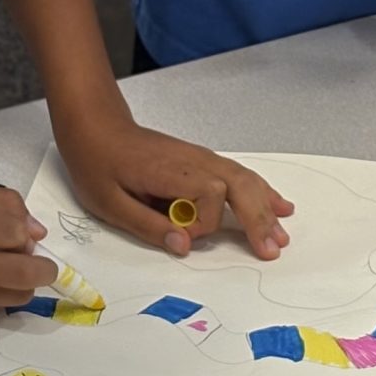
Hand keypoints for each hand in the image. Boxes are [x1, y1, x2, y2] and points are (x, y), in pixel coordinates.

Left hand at [54, 102, 294, 259]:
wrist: (96, 126)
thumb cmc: (98, 162)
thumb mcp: (109, 203)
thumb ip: (148, 226)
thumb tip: (183, 246)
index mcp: (170, 170)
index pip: (210, 194)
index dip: (203, 222)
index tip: (182, 234)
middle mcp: (193, 160)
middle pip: (240, 185)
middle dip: (258, 218)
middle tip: (271, 249)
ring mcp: (201, 158)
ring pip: (244, 180)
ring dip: (265, 208)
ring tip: (280, 234)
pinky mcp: (201, 161)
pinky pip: (238, 176)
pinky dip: (260, 191)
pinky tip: (276, 203)